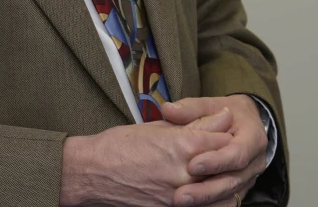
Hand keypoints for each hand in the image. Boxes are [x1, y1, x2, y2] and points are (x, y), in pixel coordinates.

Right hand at [59, 108, 233, 206]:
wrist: (91, 173)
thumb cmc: (120, 144)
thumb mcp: (160, 127)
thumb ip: (196, 124)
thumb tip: (223, 118)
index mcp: (183, 146)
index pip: (224, 141)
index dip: (226, 135)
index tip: (224, 132)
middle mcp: (184, 173)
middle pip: (224, 166)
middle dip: (226, 158)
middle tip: (224, 152)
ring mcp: (177, 196)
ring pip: (217, 193)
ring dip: (221, 182)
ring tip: (216, 173)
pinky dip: (207, 201)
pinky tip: (204, 192)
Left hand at [162, 96, 268, 206]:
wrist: (244, 124)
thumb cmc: (228, 114)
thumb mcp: (212, 105)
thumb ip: (191, 108)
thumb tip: (168, 110)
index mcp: (253, 138)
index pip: (238, 153)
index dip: (216, 161)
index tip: (192, 166)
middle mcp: (255, 162)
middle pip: (233, 180)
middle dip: (206, 190)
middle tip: (180, 196)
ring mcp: (249, 179)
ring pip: (230, 196)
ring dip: (205, 202)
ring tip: (179, 203)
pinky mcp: (239, 190)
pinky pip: (227, 203)